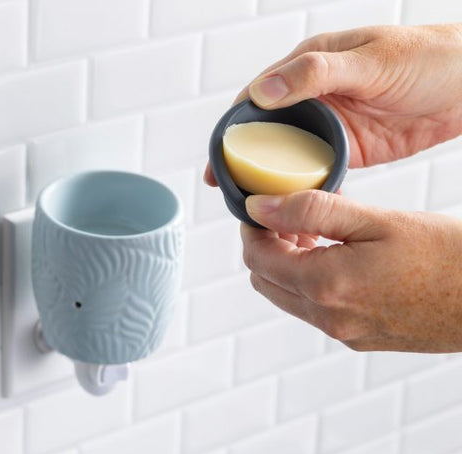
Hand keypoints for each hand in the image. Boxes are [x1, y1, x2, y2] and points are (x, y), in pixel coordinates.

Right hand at [205, 24, 461, 185]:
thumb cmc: (424, 59)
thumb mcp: (368, 60)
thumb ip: (315, 74)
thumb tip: (262, 92)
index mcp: (307, 70)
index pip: (257, 100)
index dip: (233, 129)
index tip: (218, 158)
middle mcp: (312, 101)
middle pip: (267, 134)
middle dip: (245, 162)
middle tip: (229, 191)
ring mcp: (329, 128)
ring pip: (289, 157)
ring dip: (272, 179)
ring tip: (256, 206)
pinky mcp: (348, 151)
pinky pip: (318, 171)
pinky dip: (305, 188)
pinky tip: (295, 206)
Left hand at [241, 190, 461, 352]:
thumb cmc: (443, 255)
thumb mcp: (374, 220)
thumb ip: (311, 210)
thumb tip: (259, 207)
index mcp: (325, 286)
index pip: (258, 257)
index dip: (252, 228)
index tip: (262, 207)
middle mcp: (328, 317)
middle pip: (265, 280)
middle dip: (267, 246)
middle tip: (288, 217)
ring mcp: (343, 332)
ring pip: (287, 295)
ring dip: (287, 263)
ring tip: (313, 232)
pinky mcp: (358, 337)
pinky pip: (314, 308)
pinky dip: (309, 281)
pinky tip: (334, 257)